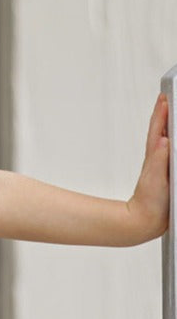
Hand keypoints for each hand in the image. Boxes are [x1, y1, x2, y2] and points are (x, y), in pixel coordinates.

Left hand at [126, 93, 169, 242]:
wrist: (144, 222)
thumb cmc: (149, 204)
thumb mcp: (156, 180)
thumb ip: (160, 159)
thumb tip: (165, 141)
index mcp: (157, 156)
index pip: (159, 129)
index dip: (162, 113)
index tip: (164, 97)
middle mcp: (158, 157)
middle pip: (162, 129)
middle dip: (165, 112)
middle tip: (167, 96)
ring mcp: (161, 164)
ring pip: (166, 138)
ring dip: (168, 123)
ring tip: (170, 109)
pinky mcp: (165, 172)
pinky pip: (170, 150)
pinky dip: (171, 139)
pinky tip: (173, 139)